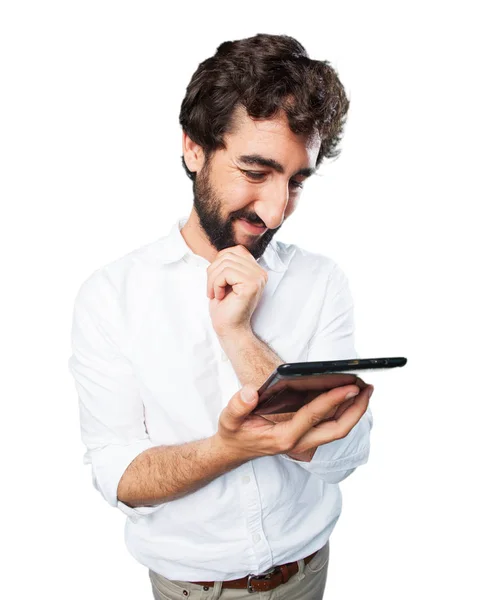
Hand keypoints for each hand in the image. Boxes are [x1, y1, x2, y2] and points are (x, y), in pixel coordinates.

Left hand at [207, 245, 267, 337]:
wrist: (229, 329)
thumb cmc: (225, 308)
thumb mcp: (225, 280)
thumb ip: (227, 264)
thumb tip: (219, 252)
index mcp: (256, 270)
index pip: (235, 250)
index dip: (219, 262)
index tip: (216, 281)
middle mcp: (260, 272)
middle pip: (228, 255)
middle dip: (213, 271)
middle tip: (211, 289)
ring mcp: (258, 278)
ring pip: (225, 263)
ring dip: (213, 279)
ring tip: (214, 293)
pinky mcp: (251, 285)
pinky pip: (226, 273)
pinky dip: (216, 284)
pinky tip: (219, 296)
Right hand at [213, 381, 373, 463]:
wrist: (234, 451)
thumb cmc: (234, 433)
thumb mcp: (229, 418)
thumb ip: (238, 406)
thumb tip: (251, 392)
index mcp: (283, 437)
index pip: (314, 416)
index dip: (333, 400)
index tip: (349, 386)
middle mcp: (299, 442)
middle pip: (337, 429)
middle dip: (356, 409)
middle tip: (367, 387)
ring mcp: (305, 442)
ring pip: (337, 429)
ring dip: (353, 411)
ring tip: (365, 389)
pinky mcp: (306, 437)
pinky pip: (331, 426)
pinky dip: (344, 412)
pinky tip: (348, 397)